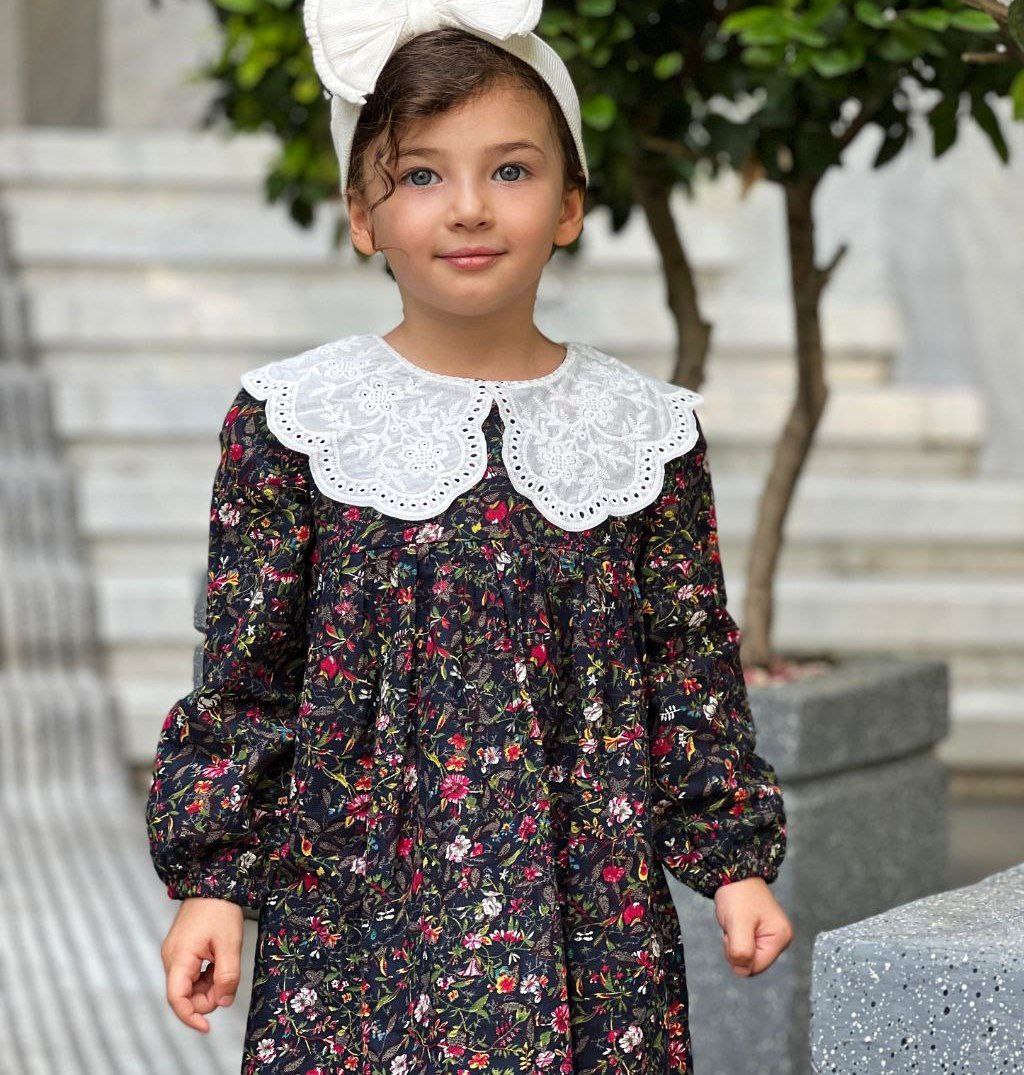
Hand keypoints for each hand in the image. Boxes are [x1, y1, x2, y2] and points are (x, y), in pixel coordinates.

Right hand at [161, 897, 244, 1031]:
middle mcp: (171, 959)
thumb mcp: (229, 943)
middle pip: (184, 994)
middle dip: (206, 997)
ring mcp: (175, 954)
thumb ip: (227, 976)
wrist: (214, 882)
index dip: (191, 1017)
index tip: (207, 1027)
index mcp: (179, 958)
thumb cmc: (220, 909)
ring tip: (225, 967)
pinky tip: (219, 963)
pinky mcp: (181, 950)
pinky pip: (191, 973)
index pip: (176, 999)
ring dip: (208, 986)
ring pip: (189, 985)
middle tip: (228, 984)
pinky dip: (206, 976)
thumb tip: (222, 1003)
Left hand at [713, 876, 792, 976]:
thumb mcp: (737, 924)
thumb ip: (741, 951)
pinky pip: (747, 946)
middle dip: (737, 948)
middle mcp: (781, 938)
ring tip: (736, 922)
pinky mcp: (764, 931)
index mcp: (781, 938)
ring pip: (748, 955)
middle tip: (734, 926)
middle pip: (752, 963)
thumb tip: (742, 971)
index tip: (732, 933)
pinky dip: (737, 937)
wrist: (734, 872)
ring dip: (735, 941)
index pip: (755, 967)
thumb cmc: (738, 895)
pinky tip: (737, 922)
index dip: (738, 955)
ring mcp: (773, 935)